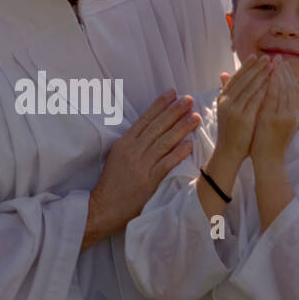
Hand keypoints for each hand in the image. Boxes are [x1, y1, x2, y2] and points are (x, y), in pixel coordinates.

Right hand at [83, 89, 199, 247]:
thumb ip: (133, 143)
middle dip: (174, 111)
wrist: (104, 206)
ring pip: (164, 142)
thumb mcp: (118, 156)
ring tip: (194, 117)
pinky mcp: (149, 181)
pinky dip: (178, 153)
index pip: (145, 119)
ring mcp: (141, 165)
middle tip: (188, 99)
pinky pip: (166, 164)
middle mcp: (133, 151)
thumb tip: (152, 130)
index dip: (159, 105)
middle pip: (157, 127)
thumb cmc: (112, 182)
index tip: (172, 93)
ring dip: (181, 128)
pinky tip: (190, 144)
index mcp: (125, 143)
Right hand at [214, 55, 270, 161]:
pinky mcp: (242, 118)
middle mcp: (226, 102)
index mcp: (222, 98)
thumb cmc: (232, 131)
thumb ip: (228, 92)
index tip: (256, 56)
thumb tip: (225, 74)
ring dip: (262, 75)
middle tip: (268, 57)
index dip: (246, 66)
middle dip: (256, 67)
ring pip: (250, 87)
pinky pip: (255, 100)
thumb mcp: (227, 109)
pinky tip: (272, 83)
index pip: (236, 77)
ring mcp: (233, 110)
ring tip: (272, 66)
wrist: (229, 152)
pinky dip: (264, 90)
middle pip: (243, 79)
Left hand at [249, 58, 298, 164]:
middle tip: (279, 57)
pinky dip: (272, 86)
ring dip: (279, 74)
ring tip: (273, 61)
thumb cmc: (272, 143)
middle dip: (285, 71)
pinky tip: (268, 75)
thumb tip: (284, 95)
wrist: (269, 160)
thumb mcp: (282, 124)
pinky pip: (274, 99)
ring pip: (284, 90)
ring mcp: (284, 116)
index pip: (294, 90)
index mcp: (294, 114)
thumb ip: (283, 109)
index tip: (284, 64)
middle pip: (291, 87)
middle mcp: (292, 114)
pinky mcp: (274, 120)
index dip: (290, 76)